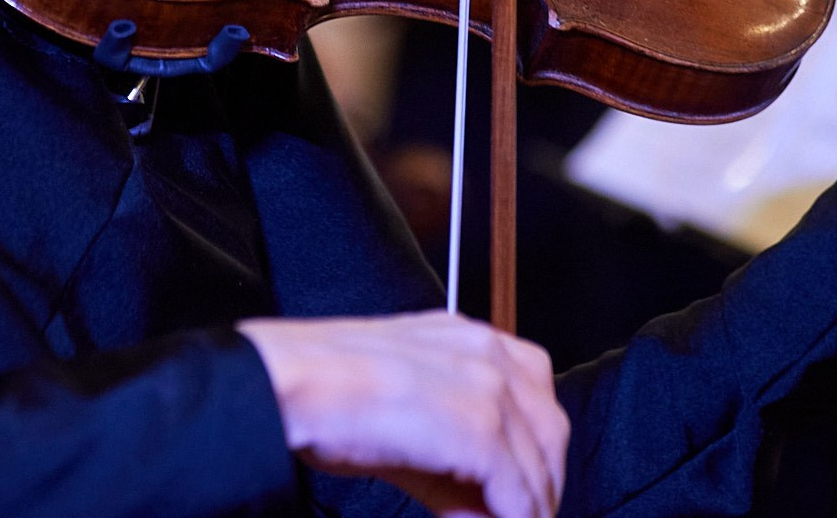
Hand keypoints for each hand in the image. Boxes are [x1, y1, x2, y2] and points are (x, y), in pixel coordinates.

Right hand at [238, 310, 568, 517]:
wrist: (287, 384)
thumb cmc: (326, 392)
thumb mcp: (404, 414)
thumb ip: (451, 461)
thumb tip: (481, 511)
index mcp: (468, 337)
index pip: (534, 395)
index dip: (534, 451)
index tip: (522, 492)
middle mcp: (485, 353)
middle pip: (549, 431)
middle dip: (540, 484)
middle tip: (516, 516)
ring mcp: (485, 387)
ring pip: (538, 465)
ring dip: (526, 508)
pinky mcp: (477, 427)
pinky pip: (516, 490)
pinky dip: (512, 517)